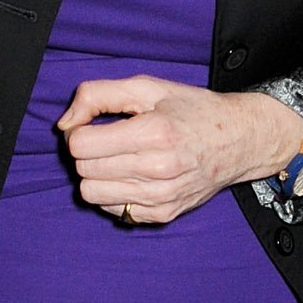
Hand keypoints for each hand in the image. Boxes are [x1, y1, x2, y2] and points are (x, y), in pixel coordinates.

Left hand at [58, 76, 302, 224]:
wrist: (238, 141)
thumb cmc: (191, 110)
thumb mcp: (147, 87)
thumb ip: (97, 95)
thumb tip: (64, 125)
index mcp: (154, 133)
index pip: (80, 144)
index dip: (78, 131)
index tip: (93, 125)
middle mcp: (158, 169)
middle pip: (83, 168)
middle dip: (86, 152)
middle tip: (107, 140)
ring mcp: (160, 197)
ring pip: (91, 193)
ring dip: (96, 174)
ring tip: (117, 159)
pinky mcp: (161, 214)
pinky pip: (111, 209)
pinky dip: (113, 192)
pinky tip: (131, 176)